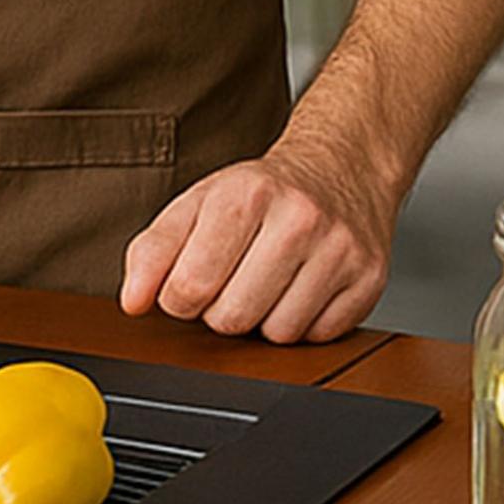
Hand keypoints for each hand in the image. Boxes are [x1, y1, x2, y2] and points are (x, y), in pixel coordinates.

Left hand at [119, 137, 398, 343]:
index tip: (190, 281)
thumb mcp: (198, 204)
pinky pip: (317, 338)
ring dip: (263, 319)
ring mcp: (340, 250)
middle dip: (221, 310)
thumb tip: (133, 302)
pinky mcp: (369, 279)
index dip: (179, 298)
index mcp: (246, 195)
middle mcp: (299, 219)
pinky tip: (301, 288)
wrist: (344, 166)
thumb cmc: (264, 192)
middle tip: (234, 279)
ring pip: (277, 334)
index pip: (190, 286)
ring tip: (269, 282)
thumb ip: (153, 251)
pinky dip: (302, 323)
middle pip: (232, 317)